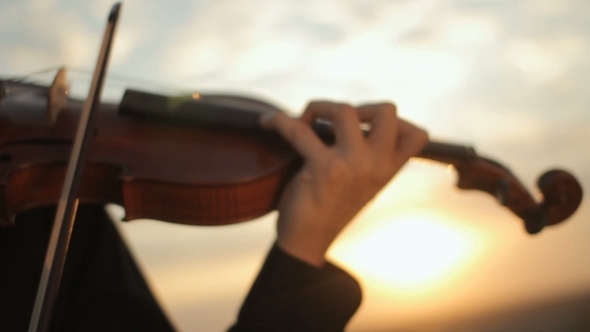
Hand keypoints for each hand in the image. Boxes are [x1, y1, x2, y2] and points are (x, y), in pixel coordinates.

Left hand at [260, 101, 427, 265]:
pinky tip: (268, 123)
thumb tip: (349, 118)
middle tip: (334, 122)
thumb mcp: (360, 185)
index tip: (369, 126)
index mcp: (388, 172)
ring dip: (318, 107)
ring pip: (345, 110)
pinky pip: (299, 129)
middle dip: (357, 106)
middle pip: (387, 110)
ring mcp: (352, 165)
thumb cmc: (328, 211)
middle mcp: (376, 166)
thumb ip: (366, 157)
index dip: (398, 120)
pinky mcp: (324, 168)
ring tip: (303, 121)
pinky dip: (279, 121)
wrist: (307, 243)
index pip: (418, 135)